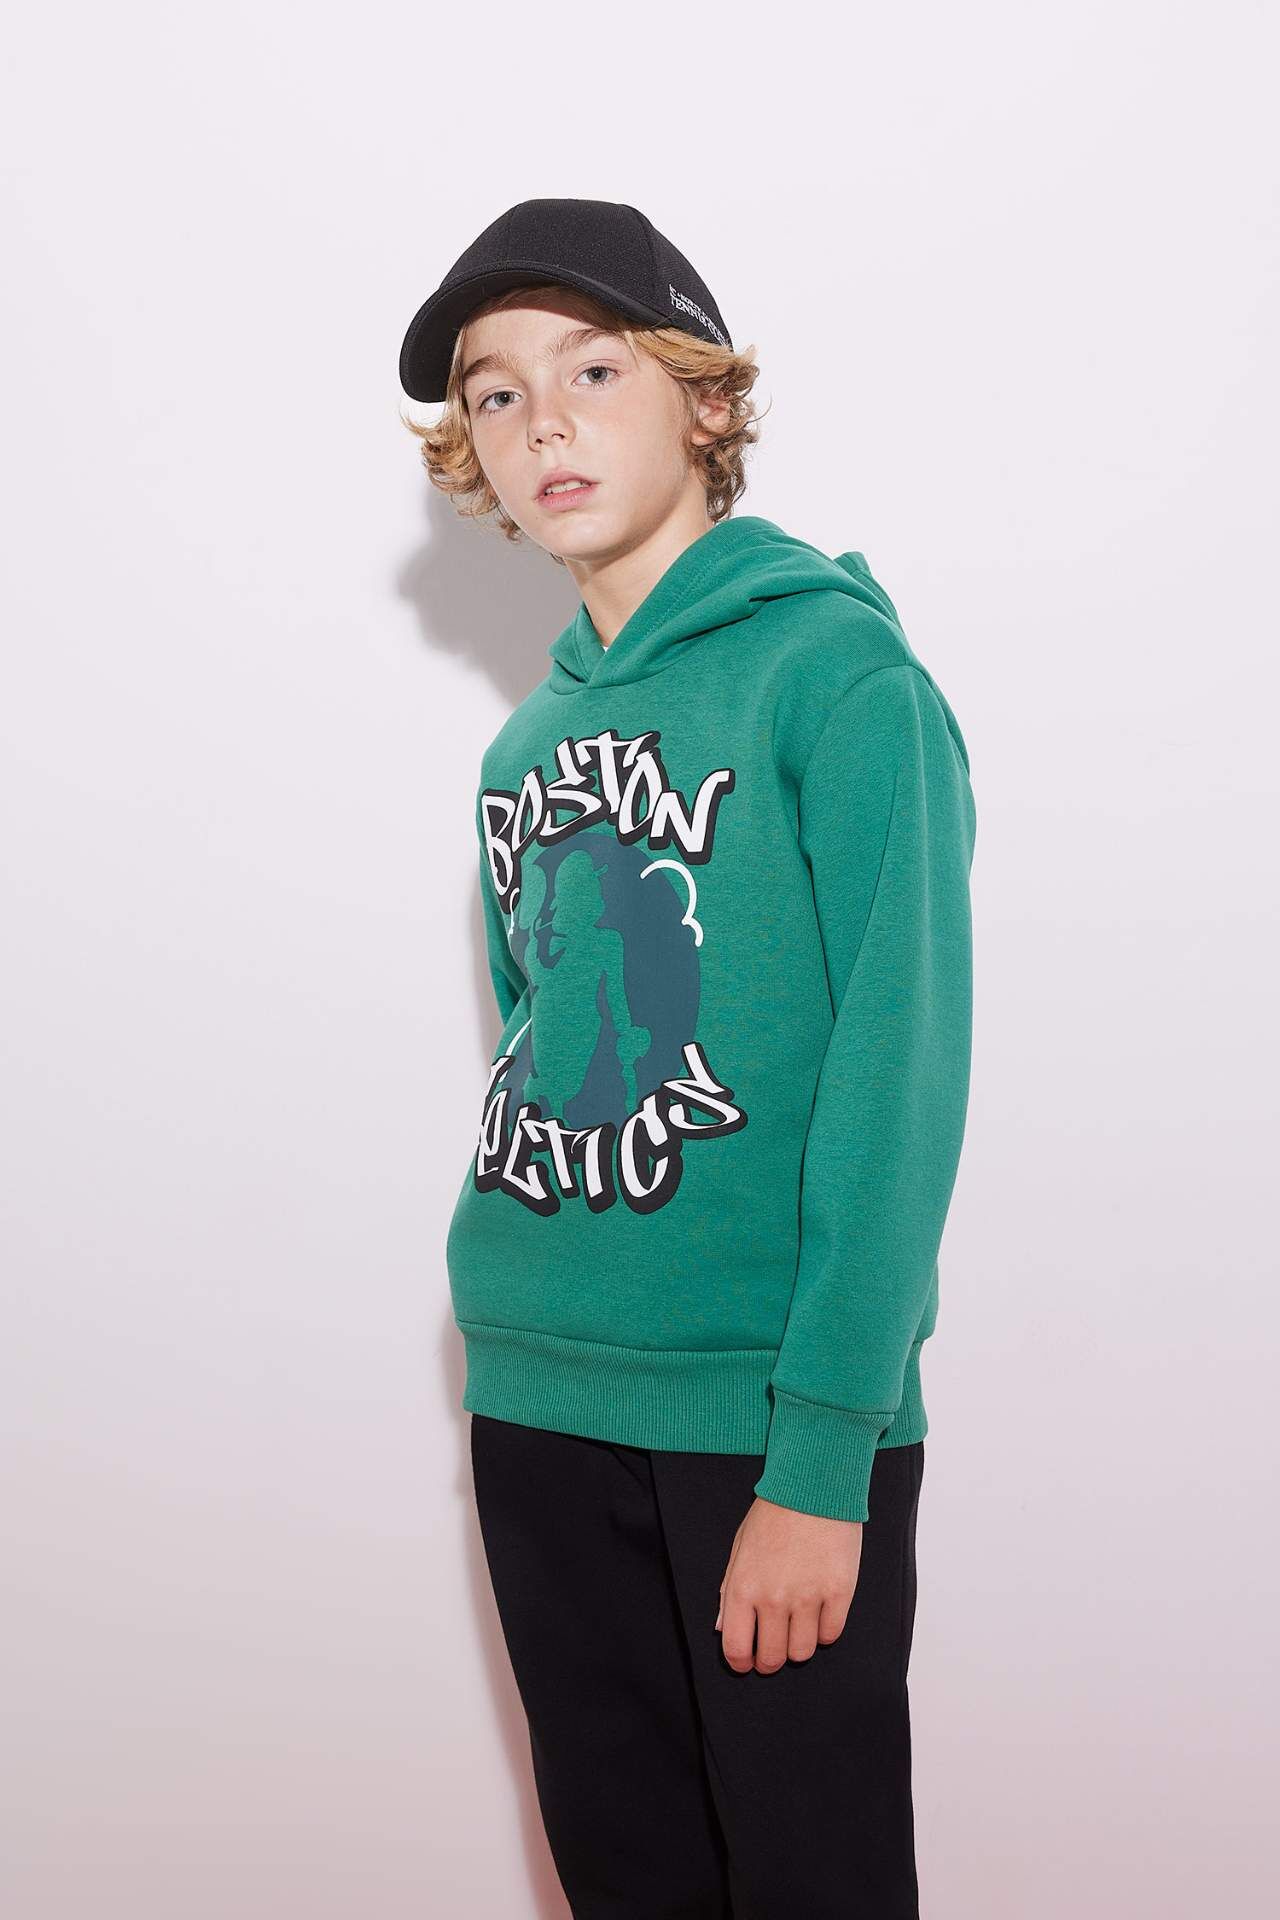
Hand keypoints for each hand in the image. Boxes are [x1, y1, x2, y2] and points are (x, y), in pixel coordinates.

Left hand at [715, 1496, 862, 1672]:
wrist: (813, 1485)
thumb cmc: (774, 1514)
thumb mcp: (739, 1547)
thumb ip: (728, 1591)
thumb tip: (721, 1628)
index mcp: (743, 1587)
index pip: (736, 1648)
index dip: (740, 1663)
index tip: (747, 1662)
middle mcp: (773, 1598)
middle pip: (771, 1657)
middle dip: (770, 1659)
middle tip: (774, 1650)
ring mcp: (807, 1597)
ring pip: (802, 1652)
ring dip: (798, 1645)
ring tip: (798, 1626)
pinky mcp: (839, 1592)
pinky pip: (830, 1635)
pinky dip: (824, 1631)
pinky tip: (819, 1613)